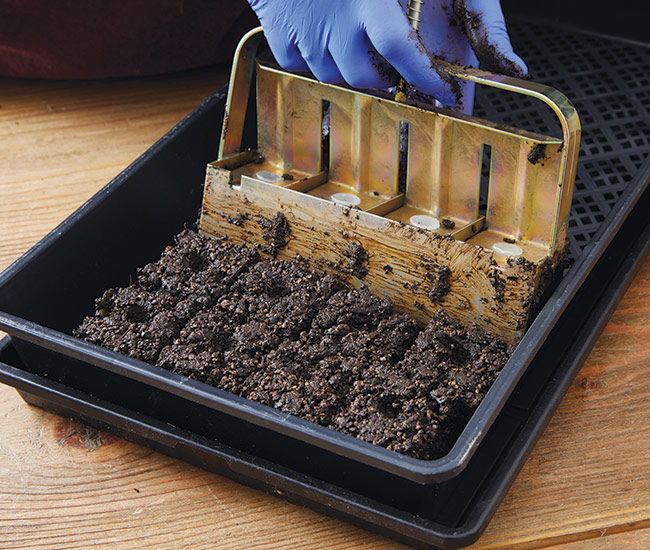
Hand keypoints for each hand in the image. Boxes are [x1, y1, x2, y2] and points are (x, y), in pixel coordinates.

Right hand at [247, 0, 525, 108]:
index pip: (401, 51)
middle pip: (364, 76)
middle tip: (394, 73)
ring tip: (356, 51)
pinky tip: (320, 41)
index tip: (443, 92)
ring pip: (330, 75)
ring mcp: (305, 29)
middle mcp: (337, 19)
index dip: (424, 78)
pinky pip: (295, 64)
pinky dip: (309, 61)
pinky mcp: (278, 29)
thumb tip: (486, 24)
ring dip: (347, 71)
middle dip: (382, 81)